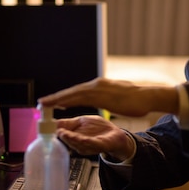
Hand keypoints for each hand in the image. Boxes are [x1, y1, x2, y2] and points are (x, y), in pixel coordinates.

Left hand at [39, 77, 179, 117]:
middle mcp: (96, 84)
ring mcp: (98, 88)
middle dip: (56, 97)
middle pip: (72, 91)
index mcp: (100, 86)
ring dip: (57, 99)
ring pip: (73, 94)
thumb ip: (107, 97)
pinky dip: (67, 101)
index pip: (78, 92)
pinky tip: (59, 105)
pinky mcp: (101, 95)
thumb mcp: (117, 97)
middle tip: (41, 102)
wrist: (147, 97)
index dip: (64, 97)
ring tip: (45, 104)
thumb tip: (103, 99)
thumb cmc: (135, 99)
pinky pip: (80, 99)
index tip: (53, 101)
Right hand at [56, 115, 133, 161]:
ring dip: (70, 139)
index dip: (50, 131)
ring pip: (77, 143)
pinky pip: (90, 144)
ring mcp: (88, 146)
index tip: (43, 126)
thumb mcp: (82, 121)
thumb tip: (52, 121)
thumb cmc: (99, 129)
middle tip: (55, 130)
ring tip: (64, 134)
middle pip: (67, 140)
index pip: (59, 132)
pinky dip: (84, 141)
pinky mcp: (99, 146)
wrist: (116, 135)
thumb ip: (68, 123)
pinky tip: (80, 138)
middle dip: (61, 135)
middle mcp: (78, 143)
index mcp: (73, 135)